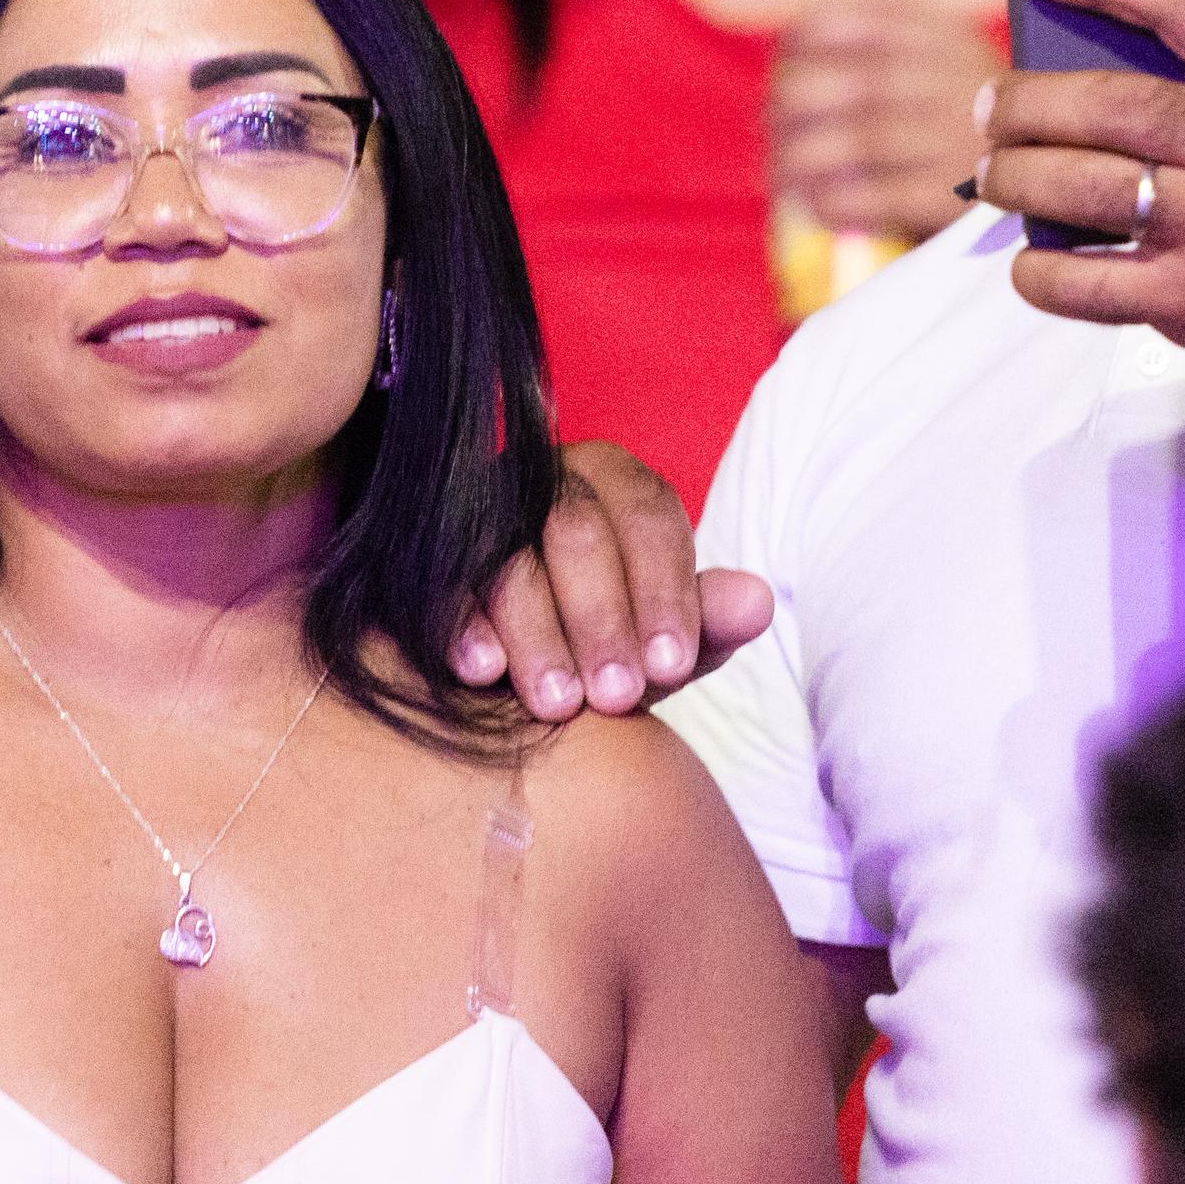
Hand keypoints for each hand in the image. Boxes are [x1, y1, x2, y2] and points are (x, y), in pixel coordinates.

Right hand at [452, 441, 774, 721]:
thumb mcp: (657, 645)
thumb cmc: (602, 648)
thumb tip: (757, 601)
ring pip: (508, 553)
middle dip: (600, 616)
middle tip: (616, 695)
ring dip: (536, 631)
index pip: (649, 514)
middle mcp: (547, 478)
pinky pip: (442, 580)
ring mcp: (481, 508)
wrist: (512, 671)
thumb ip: (704, 626)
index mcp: (616, 483)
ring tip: (557, 705)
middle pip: (576, 527)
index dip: (664, 589)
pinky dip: (463, 624)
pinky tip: (482, 672)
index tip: (673, 664)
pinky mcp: (428, 551)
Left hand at [768, 4, 995, 242]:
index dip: (803, 42)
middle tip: (769, 126)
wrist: (1062, 181)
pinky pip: (878, 196)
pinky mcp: (959, 200)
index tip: (781, 65)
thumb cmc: (982, 130)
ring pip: (859, 139)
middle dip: (793, 104)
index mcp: (952, 39)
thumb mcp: (956, 68)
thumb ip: (892, 54)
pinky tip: (815, 206)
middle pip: (852, 82)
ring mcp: (962, 140)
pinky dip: (833, 200)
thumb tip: (788, 68)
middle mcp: (959, 82)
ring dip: (800, 158)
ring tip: (780, 172)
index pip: (859, 23)